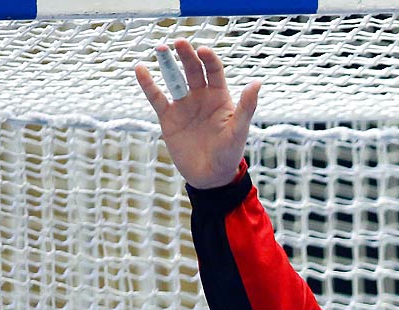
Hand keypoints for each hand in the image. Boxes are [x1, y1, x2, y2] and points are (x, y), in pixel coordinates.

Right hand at [134, 38, 260, 189]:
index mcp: (220, 96)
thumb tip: (257, 83)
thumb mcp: (239, 130)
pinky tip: (140, 68)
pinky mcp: (168, 116)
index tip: (202, 51)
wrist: (210, 177)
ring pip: (173, 78)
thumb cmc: (229, 154)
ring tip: (161, 48)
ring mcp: (183, 104)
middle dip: (187, 55)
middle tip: (179, 42)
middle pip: (193, 69)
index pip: (214, 71)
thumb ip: (247, 106)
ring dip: (167, 63)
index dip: (208, 59)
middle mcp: (201, 96)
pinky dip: (148, 83)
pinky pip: (156, 96)